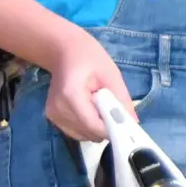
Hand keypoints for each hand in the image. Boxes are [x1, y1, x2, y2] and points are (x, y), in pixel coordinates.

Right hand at [45, 27, 133, 142]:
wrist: (63, 51)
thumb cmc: (88, 57)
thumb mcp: (111, 74)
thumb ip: (122, 99)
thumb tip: (133, 122)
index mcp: (70, 95)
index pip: (92, 125)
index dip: (111, 128)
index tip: (127, 125)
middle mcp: (57, 109)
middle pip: (88, 133)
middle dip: (106, 127)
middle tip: (116, 112)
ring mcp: (52, 116)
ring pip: (83, 135)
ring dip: (97, 128)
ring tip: (102, 107)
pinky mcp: (53, 119)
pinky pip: (76, 132)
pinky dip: (88, 127)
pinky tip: (92, 110)